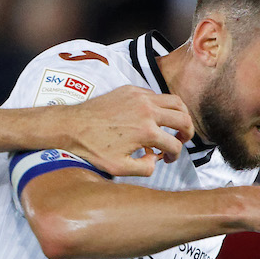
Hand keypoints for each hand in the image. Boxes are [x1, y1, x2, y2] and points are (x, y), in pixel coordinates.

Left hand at [49, 86, 191, 177]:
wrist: (72, 126)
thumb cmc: (92, 148)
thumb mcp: (119, 168)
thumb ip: (144, 168)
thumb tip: (155, 158)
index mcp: (146, 132)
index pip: (175, 145)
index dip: (175, 156)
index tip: (167, 159)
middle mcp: (147, 111)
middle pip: (184, 118)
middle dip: (187, 132)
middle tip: (182, 140)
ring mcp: (140, 97)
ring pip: (174, 101)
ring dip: (180, 115)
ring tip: (176, 125)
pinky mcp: (131, 90)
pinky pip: (156, 95)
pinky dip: (161, 106)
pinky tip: (152, 117)